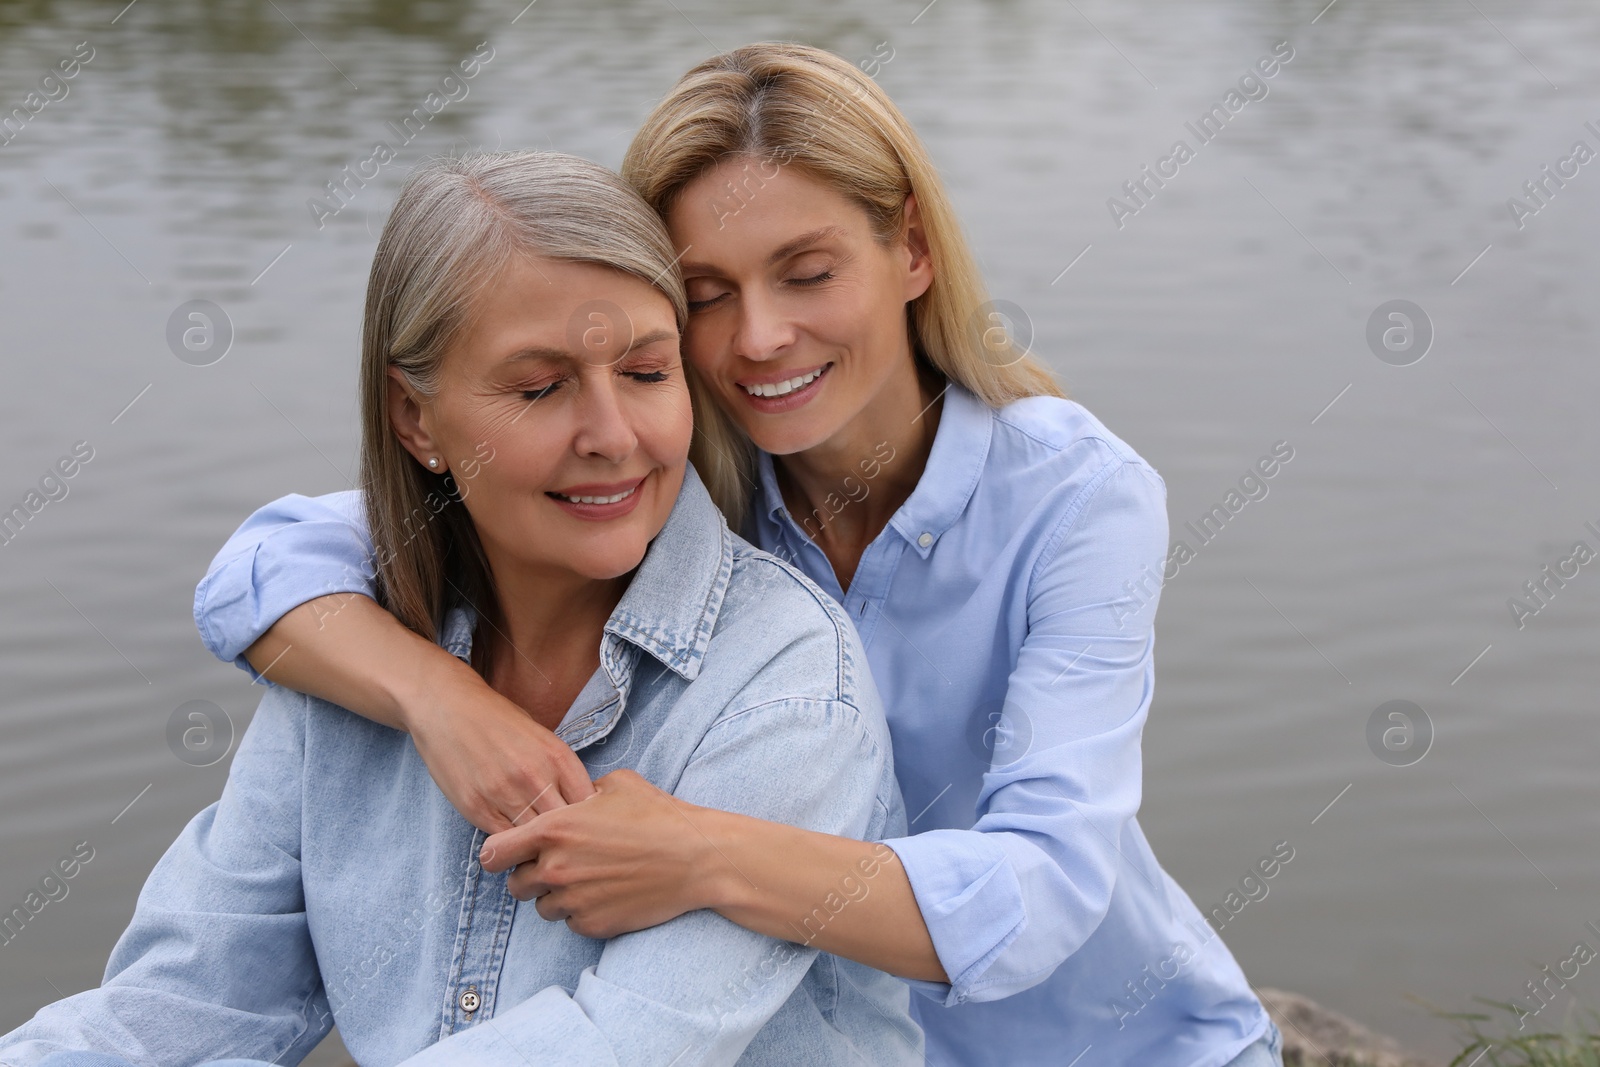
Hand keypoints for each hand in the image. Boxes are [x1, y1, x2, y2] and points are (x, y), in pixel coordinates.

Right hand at [405, 664, 595, 833]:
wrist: (447, 708)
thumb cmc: (498, 720)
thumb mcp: (542, 736)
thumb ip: (562, 770)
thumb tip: (583, 803)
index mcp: (557, 756)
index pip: (588, 803)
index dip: (589, 817)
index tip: (583, 821)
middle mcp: (534, 776)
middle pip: (564, 826)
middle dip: (566, 836)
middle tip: (562, 840)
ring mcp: (504, 794)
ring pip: (534, 838)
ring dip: (537, 844)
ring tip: (538, 844)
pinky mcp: (476, 807)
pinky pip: (504, 839)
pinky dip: (511, 843)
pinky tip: (514, 838)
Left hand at [478, 769, 716, 939]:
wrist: (696, 858)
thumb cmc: (659, 816)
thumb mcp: (616, 785)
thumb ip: (579, 793)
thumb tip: (570, 798)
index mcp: (554, 829)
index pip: (494, 853)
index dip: (499, 854)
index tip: (509, 854)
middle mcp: (556, 868)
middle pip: (516, 885)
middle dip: (531, 876)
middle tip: (559, 866)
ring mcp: (573, 900)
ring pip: (542, 908)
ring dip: (556, 897)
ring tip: (587, 880)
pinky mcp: (592, 925)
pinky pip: (571, 923)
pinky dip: (582, 912)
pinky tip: (606, 894)